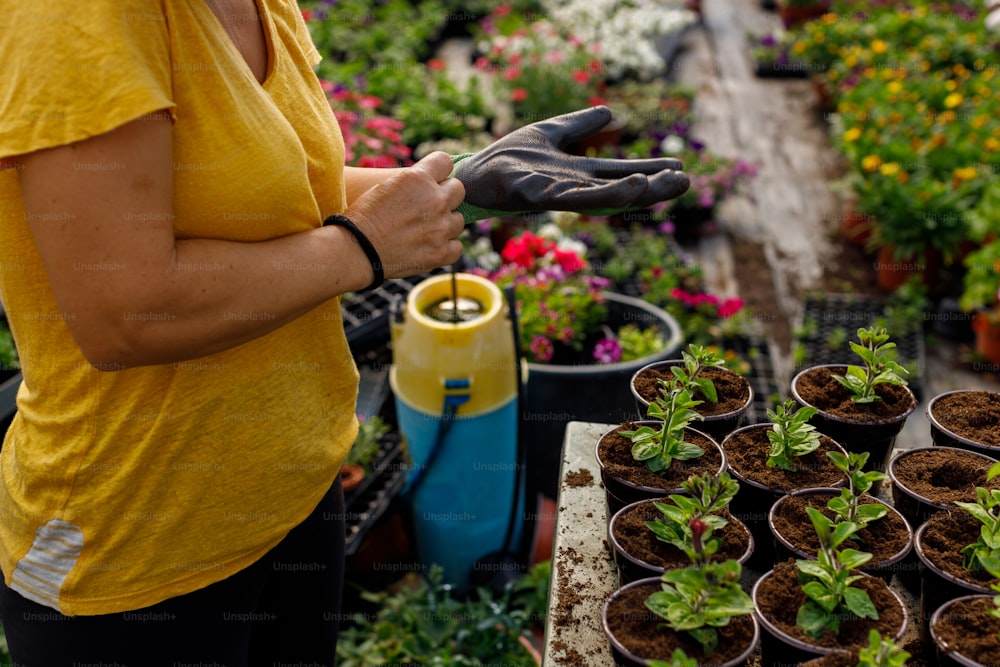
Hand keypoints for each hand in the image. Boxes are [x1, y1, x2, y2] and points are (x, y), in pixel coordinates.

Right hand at [345, 152, 465, 279]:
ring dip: (445, 223)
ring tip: (425, 230)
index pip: (445, 162)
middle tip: (429, 207)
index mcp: (418, 178)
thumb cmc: (364, 216)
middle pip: (458, 190)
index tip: (432, 180)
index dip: (438, 171)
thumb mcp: (386, 185)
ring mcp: (440, 228)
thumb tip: (432, 182)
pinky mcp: (440, 252)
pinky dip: (446, 247)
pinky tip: (431, 246)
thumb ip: (414, 182)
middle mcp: (435, 200)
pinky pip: (457, 246)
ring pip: (458, 220)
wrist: (355, 250)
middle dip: (446, 196)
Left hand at [452, 106, 688, 213]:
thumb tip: (611, 113)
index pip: (622, 173)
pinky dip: (594, 194)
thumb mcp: (551, 133)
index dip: (650, 172)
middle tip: (684, 182)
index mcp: (579, 173)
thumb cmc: (510, 158)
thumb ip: (580, 124)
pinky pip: (569, 196)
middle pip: (620, 189)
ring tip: (657, 185)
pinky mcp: (536, 194)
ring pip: (600, 197)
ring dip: (630, 193)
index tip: (680, 168)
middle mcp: (573, 187)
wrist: (476, 171)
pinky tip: (614, 188)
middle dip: (652, 187)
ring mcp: (556, 193)